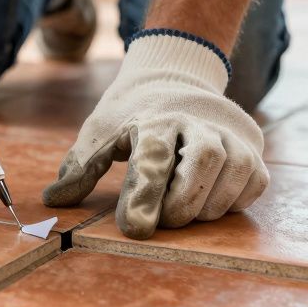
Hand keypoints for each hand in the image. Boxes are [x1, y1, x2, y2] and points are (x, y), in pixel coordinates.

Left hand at [42, 32, 268, 235]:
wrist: (172, 76)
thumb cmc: (131, 113)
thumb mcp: (99, 131)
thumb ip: (80, 167)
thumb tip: (52, 200)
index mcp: (153, 117)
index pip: (152, 157)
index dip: (143, 196)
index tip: (134, 230)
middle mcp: (196, 119)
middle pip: (205, 158)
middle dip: (183, 200)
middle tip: (163, 221)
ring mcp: (229, 131)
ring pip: (236, 170)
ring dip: (209, 204)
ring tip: (182, 212)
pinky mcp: (251, 145)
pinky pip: (255, 181)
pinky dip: (235, 201)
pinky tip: (209, 202)